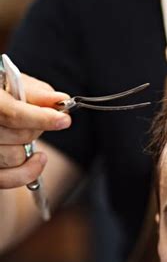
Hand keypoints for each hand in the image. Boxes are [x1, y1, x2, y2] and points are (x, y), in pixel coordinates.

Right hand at [0, 74, 70, 188]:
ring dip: (29, 147)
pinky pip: (8, 179)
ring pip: (16, 157)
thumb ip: (35, 92)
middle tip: (35, 118)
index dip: (40, 118)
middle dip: (37, 128)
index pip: (11, 113)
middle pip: (19, 136)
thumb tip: (59, 100)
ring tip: (24, 133)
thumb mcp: (12, 82)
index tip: (63, 120)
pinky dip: (28, 172)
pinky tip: (37, 160)